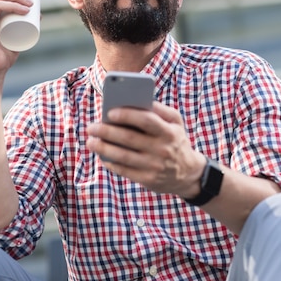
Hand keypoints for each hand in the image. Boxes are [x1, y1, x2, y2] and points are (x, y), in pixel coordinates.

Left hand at [87, 101, 204, 197]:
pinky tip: (102, 156)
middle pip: (130, 138)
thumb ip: (159, 110)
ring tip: (90, 142)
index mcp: (169, 131)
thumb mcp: (176, 123)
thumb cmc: (176, 140)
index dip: (127, 115)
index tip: (110, 112)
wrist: (189, 173)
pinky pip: (125, 170)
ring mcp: (155, 166)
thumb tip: (135, 101)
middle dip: (107, 132)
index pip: (146, 120)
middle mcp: (162, 149)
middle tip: (91, 127)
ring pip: (123, 156)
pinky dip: (111, 163)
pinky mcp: (148, 179)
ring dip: (103, 148)